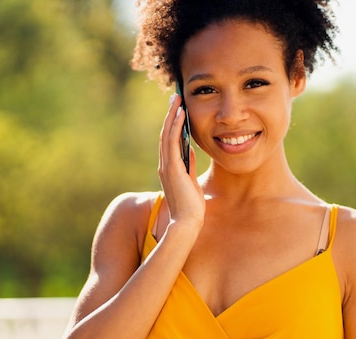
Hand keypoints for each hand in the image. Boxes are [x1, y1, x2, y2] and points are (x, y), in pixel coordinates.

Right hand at [158, 94, 204, 229]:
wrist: (187, 222)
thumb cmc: (191, 206)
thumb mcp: (191, 181)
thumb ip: (189, 166)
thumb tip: (191, 151)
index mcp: (169, 169)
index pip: (169, 142)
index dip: (172, 125)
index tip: (177, 111)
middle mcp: (164, 165)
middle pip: (165, 134)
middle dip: (170, 115)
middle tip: (175, 98)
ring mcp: (166, 166)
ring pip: (167, 135)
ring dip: (172, 116)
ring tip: (177, 100)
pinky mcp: (172, 168)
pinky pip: (172, 142)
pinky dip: (175, 127)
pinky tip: (180, 115)